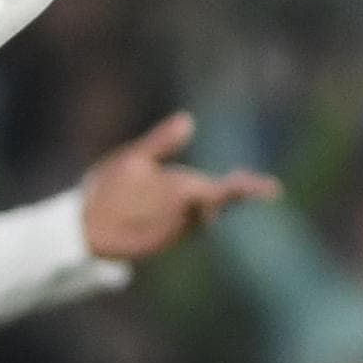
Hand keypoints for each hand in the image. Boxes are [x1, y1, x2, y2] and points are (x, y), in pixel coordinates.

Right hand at [79, 113, 280, 260]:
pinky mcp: (169, 242)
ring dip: (198, 201)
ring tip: (174, 191)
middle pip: (216, 201)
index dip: (252, 188)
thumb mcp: (133, 158)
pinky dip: (184, 213)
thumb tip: (188, 120)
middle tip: (231, 179)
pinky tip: (162, 206)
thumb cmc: (109, 192)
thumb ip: (162, 141)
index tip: (275, 190)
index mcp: (186, 193)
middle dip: (223, 190)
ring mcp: (180, 233)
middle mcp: (190, 218)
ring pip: (202, 213)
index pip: (228, 189)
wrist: (87, 234)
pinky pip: (187, 223)